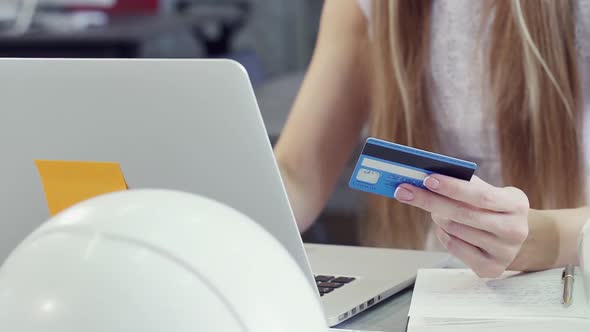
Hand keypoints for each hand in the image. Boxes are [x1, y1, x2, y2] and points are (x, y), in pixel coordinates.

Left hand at [394, 175, 529, 277]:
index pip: (480, 195)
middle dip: (430, 201)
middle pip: (463, 214)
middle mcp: (515, 230)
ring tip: (436, 210)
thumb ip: (466, 184)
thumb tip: (428, 177)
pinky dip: (443, 235)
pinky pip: (455, 247)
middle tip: (405, 191)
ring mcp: (505, 253)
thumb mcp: (490, 192)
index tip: (426, 179)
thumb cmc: (493, 209)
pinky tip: (444, 228)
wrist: (512, 239)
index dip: (452, 187)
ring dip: (438, 217)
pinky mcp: (491, 268)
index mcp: (516, 204)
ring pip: (456, 230)